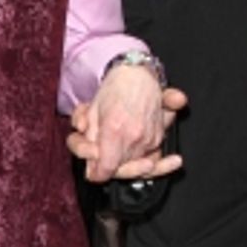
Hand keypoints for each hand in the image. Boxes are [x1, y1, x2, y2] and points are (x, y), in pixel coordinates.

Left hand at [68, 78, 186, 182]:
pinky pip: (145, 156)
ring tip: (111, 135)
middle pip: (118, 170)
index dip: (95, 173)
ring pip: (131, 164)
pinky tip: (127, 139)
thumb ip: (88, 142)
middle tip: (97, 149)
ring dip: (121, 156)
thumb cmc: (114, 89)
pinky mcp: (158, 138)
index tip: (92, 169)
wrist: (138, 74)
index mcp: (115, 131)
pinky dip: (135, 153)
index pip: (105, 170)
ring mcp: (149, 139)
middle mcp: (135, 138)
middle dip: (106, 162)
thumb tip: (91, 165)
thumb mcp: (91, 114)